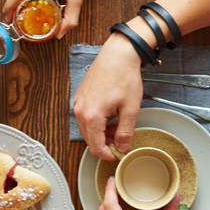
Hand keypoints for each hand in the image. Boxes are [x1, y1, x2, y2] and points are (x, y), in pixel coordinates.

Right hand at [73, 33, 143, 158]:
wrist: (118, 54)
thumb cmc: (124, 77)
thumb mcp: (130, 109)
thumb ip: (125, 132)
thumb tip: (122, 147)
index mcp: (92, 116)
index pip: (96, 147)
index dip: (108, 155)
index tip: (118, 154)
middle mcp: (81, 110)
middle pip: (89, 139)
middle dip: (105, 143)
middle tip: (121, 139)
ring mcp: (78, 102)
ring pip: (86, 128)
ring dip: (101, 132)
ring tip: (117, 125)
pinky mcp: (80, 96)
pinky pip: (85, 116)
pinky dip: (96, 121)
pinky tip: (110, 114)